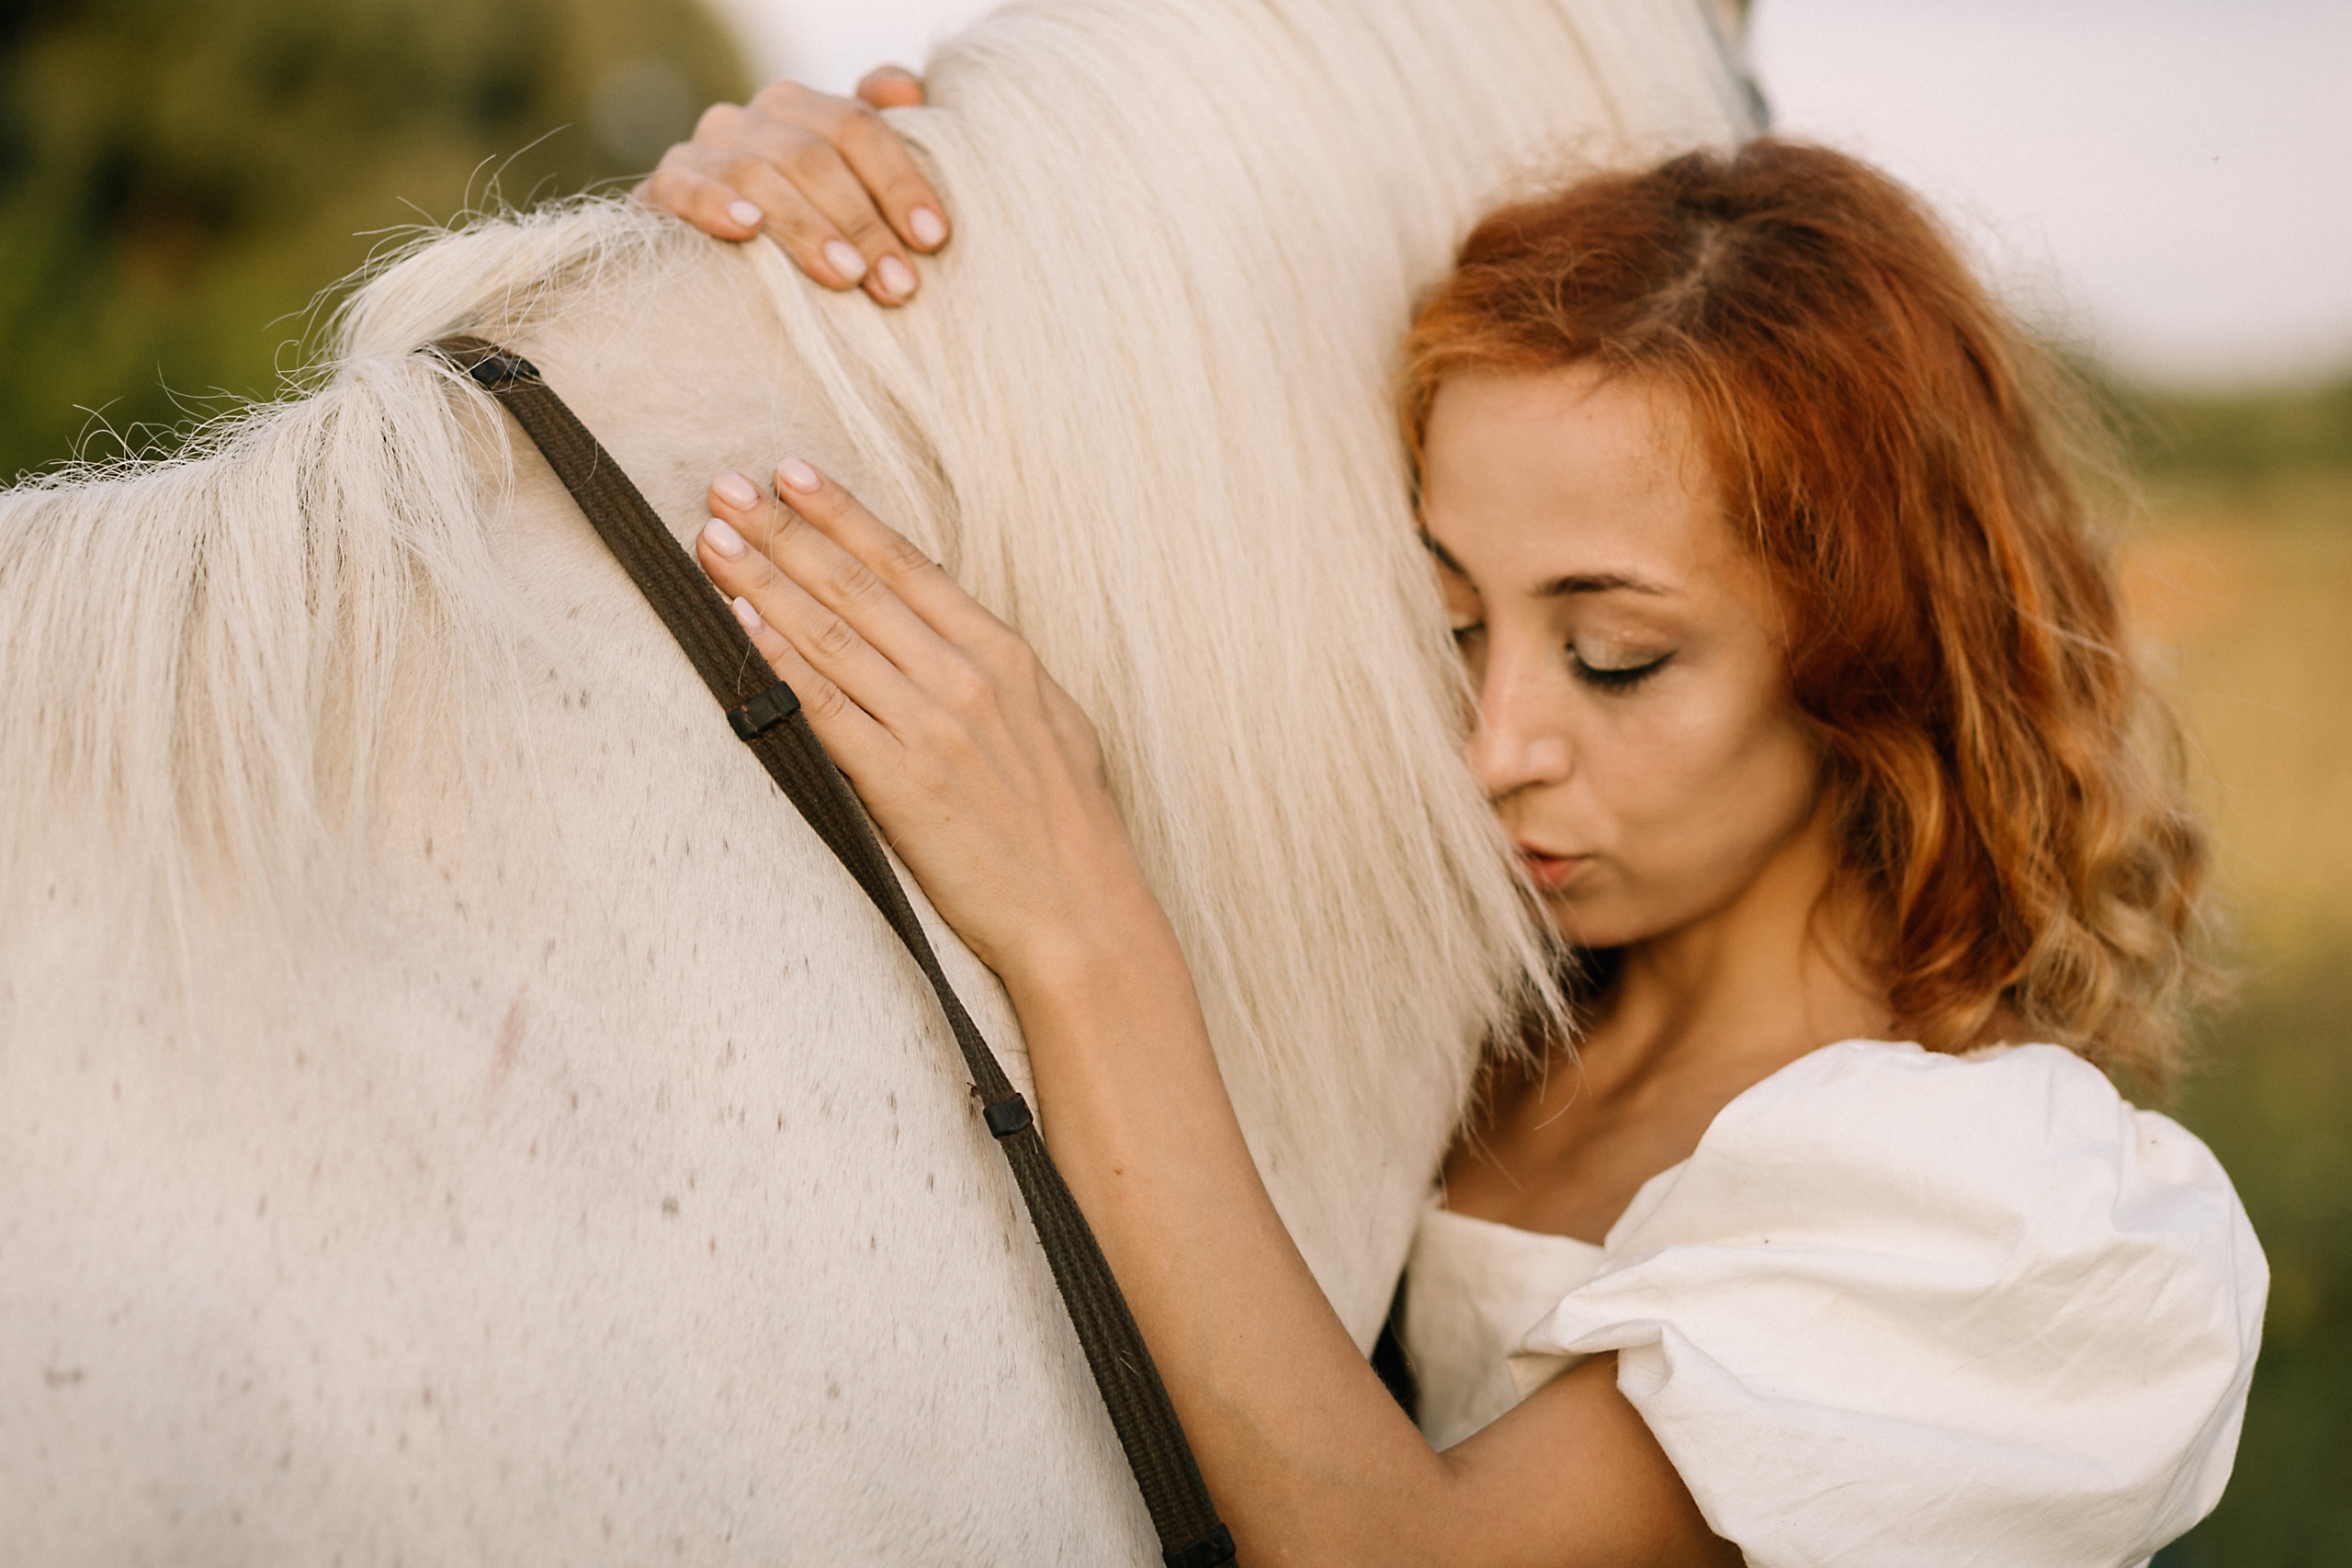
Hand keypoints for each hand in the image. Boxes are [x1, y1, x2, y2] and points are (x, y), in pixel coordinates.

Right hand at [636, 67, 947, 305]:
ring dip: (807, 227)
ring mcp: (706, 150)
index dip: (899, 179)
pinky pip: (685, 186)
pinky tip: (748, 230)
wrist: (712, 275)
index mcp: (804, 110)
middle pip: (815, 155)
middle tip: (898, 284)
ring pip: (759, 172)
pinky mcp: (663, 189)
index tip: (932, 238)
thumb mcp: (853, 192)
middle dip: (863, 222)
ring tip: (846, 276)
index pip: (858, 126)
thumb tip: (906, 92)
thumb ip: (884, 139)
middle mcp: (754, 119)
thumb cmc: (807, 234)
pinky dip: (716, 204)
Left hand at [693, 461, 1156, 991]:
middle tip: (724, 489)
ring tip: (712, 540)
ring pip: (831, 636)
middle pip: (857, 587)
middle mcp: (966, 678)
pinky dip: (778, 661)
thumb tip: (953, 644)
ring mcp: (932, 728)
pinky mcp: (901, 783)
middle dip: (784, 531)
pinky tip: (738, 624)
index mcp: (1005, 656)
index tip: (792, 475)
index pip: (907, 567)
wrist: (1082, 915)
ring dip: (762, 581)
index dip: (843, 516)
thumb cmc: (1070, 830)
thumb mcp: (1055, 726)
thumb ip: (1001, 678)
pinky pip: (825, 708)